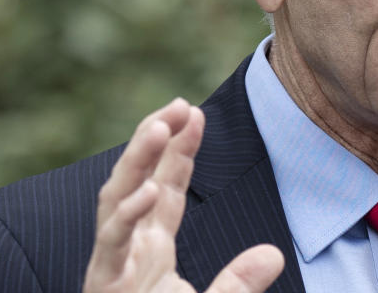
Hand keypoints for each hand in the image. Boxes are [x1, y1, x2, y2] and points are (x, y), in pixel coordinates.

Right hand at [83, 98, 284, 292]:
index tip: (195, 112)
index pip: (166, 188)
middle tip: (176, 104)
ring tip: (158, 126)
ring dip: (135, 163)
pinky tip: (147, 192)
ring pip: (114, 203)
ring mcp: (111, 268)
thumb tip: (273, 254)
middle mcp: (127, 252)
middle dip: (152, 141)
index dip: (179, 149)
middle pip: (137, 182)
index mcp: (150, 251)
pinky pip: (110, 248)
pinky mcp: (104, 286)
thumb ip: (237, 287)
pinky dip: (125, 218)